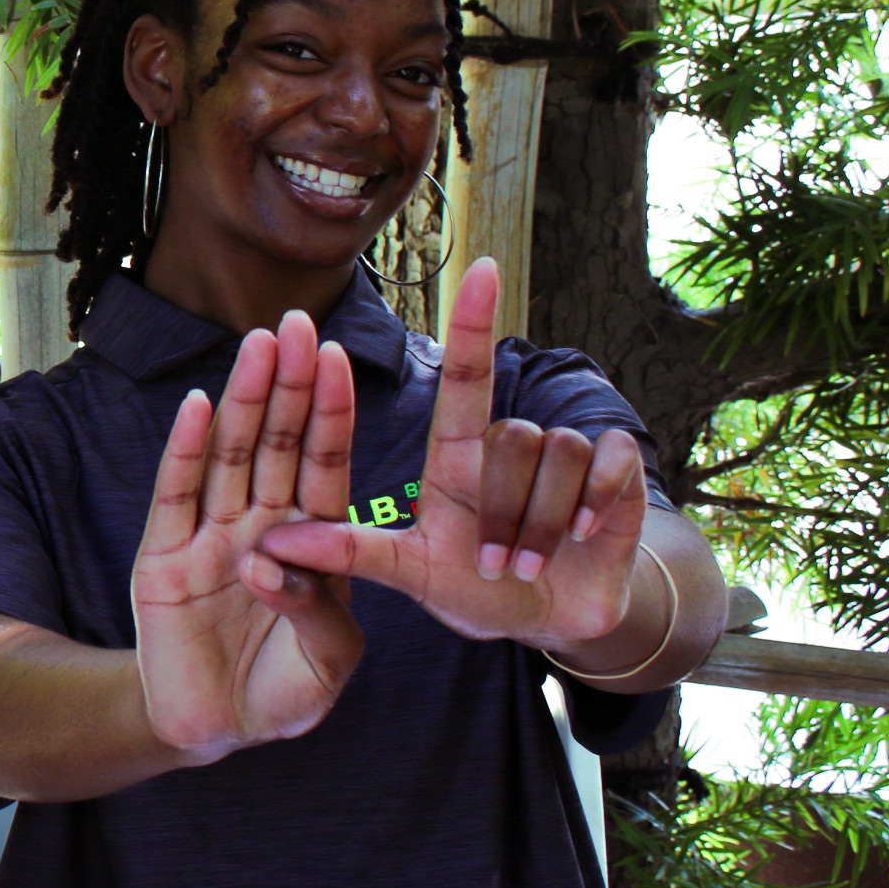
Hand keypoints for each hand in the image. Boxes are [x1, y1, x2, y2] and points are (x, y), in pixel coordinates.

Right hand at [133, 312, 365, 761]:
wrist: (214, 729)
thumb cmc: (281, 695)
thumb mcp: (328, 664)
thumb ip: (319, 613)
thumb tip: (275, 563)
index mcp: (312, 544)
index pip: (324, 466)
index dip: (331, 414)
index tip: (340, 358)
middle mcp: (262, 526)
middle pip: (278, 444)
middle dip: (290, 385)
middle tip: (298, 325)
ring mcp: (211, 535)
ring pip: (232, 455)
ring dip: (245, 399)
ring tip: (259, 345)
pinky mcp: (163, 556)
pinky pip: (177, 493)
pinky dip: (188, 449)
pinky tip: (200, 406)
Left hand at [257, 259, 652, 653]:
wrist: (556, 620)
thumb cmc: (475, 590)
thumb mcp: (411, 574)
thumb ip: (351, 553)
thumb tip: (271, 538)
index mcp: (456, 458)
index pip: (464, 379)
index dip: (471, 324)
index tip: (481, 267)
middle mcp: (508, 445)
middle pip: (510, 436)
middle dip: (505, 514)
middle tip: (495, 566)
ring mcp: (565, 454)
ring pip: (558, 452)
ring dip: (544, 523)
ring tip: (530, 564)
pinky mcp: (617, 472)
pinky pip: (609, 462)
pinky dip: (596, 505)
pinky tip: (585, 536)